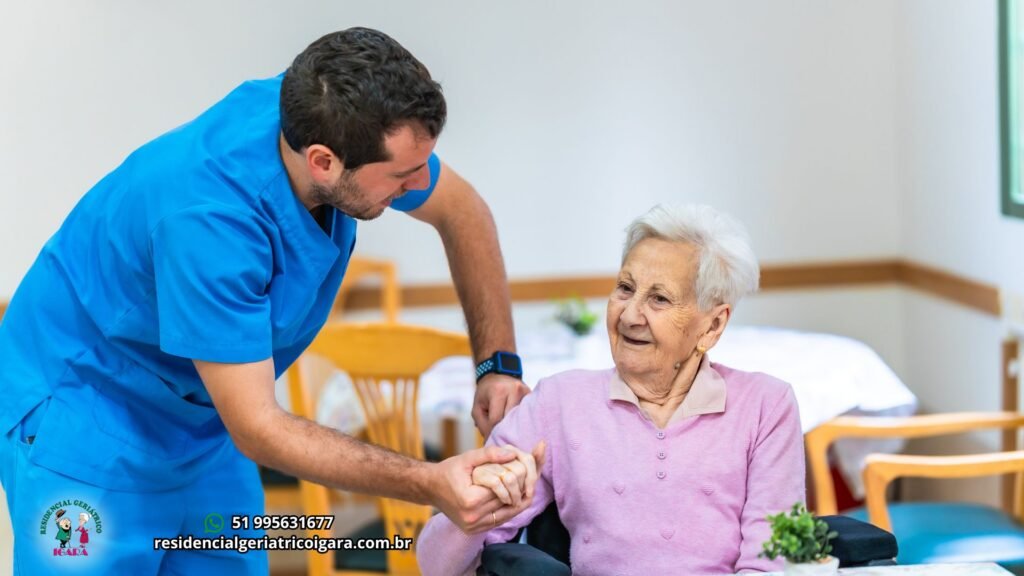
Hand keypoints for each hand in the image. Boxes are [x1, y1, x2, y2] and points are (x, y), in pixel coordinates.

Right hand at [428, 443, 544, 534]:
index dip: (513, 475)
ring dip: (516, 499)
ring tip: (520, 484)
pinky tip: (511, 496)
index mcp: (470, 500)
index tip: (518, 465)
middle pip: (507, 501)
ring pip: (508, 513)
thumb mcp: (467, 458)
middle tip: (524, 474)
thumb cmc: (448, 471)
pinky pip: (500, 520)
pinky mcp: (475, 531)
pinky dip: (508, 509)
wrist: (430, 488)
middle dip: (517, 486)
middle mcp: (472, 518)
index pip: (503, 488)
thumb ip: (490, 454)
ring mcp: (473, 527)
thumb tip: (512, 454)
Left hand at [473, 374, 529, 436]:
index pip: (497, 419)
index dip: (493, 433)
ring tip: (509, 436)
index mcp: (498, 391)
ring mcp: (526, 392)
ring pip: (520, 418)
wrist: (498, 374)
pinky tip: (518, 428)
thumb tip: (491, 443)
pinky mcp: (532, 396)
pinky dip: (521, 422)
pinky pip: (527, 414)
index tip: (491, 442)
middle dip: (504, 432)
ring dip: (514, 428)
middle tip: (501, 442)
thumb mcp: (477, 408)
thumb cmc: (485, 393)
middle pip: (510, 420)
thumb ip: (483, 425)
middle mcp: (514, 390)